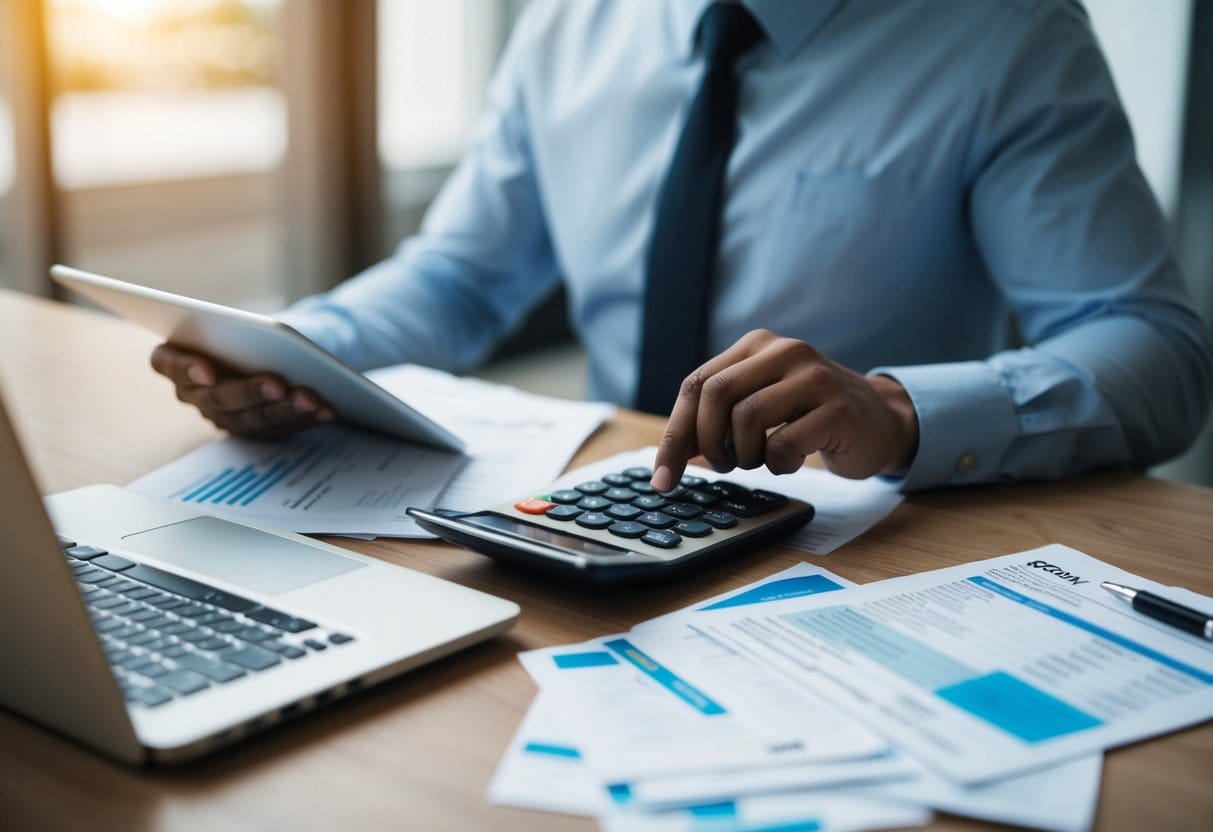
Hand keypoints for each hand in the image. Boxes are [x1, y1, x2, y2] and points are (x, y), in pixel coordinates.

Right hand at [150, 343, 335, 438]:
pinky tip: (327, 410)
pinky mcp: (250, 430)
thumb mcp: (247, 323)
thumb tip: (279, 337)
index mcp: (177, 358)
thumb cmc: (251, 329)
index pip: (167, 363)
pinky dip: (303, 419)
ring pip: (249, 419)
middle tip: (277, 384)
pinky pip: (275, 430)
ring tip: (312, 398)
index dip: (185, 368)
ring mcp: (221, 416)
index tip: (208, 372)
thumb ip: (249, 329)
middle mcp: (194, 392)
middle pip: (217, 397)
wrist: (276, 348)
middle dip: (250, 392)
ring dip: (283, 409)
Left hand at [650, 329, 917, 489]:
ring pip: (746, 418)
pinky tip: (792, 461)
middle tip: (723, 466)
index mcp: (757, 346)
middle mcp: (784, 351)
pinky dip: (778, 464)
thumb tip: (669, 458)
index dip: (675, 435)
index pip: (696, 385)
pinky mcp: (837, 408)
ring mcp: (814, 376)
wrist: (880, 421)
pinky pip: (783, 444)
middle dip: (707, 443)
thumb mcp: (761, 406)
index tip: (662, 478)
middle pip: (715, 395)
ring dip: (744, 455)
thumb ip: (717, 420)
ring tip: (762, 460)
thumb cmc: (810, 418)